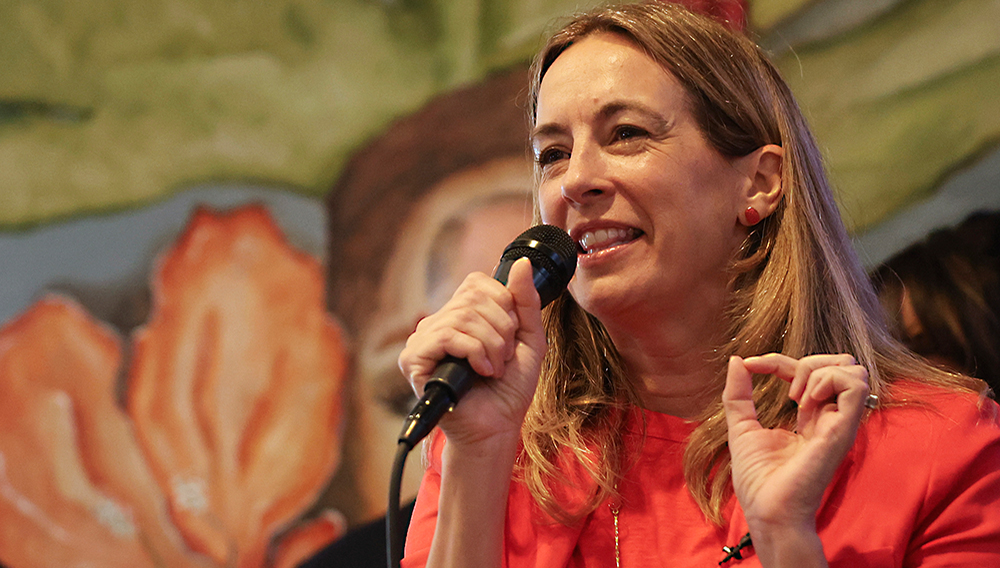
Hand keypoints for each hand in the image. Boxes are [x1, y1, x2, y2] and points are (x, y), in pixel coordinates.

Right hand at [398, 258, 545, 447]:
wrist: (497, 428)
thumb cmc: (509, 388)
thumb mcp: (529, 339)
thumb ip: (526, 301)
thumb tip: (523, 263)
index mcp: (461, 315)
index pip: (478, 283)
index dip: (503, 304)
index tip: (511, 336)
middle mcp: (438, 322)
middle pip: (474, 297)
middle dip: (502, 329)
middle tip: (504, 357)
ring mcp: (423, 339)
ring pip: (464, 317)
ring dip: (492, 345)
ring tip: (494, 369)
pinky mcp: (413, 359)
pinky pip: (447, 336)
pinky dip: (474, 352)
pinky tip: (480, 372)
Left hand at [722, 353, 868, 538]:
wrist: (768, 510)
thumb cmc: (758, 479)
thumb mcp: (741, 426)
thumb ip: (739, 394)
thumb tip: (737, 360)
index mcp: (810, 417)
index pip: (807, 371)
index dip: (777, 360)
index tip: (751, 365)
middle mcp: (829, 417)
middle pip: (840, 365)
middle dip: (807, 362)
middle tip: (786, 391)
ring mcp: (839, 423)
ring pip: (853, 370)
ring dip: (818, 372)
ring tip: (797, 398)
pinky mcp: (843, 430)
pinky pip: (856, 386)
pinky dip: (828, 381)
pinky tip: (807, 402)